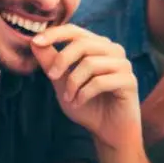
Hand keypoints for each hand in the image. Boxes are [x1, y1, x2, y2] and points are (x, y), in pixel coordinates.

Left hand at [31, 25, 140, 147]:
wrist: (106, 132)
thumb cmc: (86, 105)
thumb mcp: (61, 82)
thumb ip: (50, 61)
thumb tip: (34, 41)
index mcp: (97, 46)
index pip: (75, 31)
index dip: (54, 34)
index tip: (35, 42)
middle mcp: (113, 50)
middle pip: (82, 44)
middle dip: (62, 60)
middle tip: (52, 77)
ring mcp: (123, 65)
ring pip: (90, 63)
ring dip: (73, 83)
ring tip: (69, 98)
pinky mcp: (129, 81)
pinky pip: (100, 82)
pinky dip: (84, 94)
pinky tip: (79, 103)